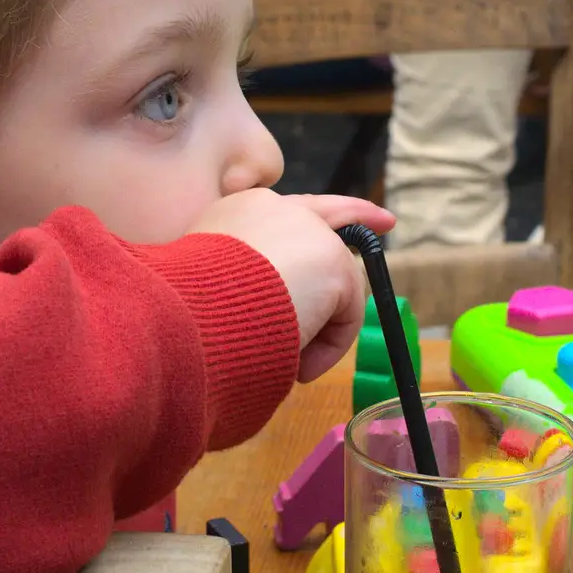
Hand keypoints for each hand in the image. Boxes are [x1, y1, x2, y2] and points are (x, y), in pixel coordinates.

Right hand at [189, 190, 394, 382]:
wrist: (191, 316)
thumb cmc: (186, 313)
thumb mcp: (205, 288)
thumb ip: (239, 283)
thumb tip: (268, 313)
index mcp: (236, 215)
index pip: (287, 208)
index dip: (322, 211)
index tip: (350, 210)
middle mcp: (274, 209)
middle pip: (328, 218)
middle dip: (359, 217)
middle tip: (386, 222)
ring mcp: (306, 230)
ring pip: (332, 284)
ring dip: (315, 327)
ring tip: (283, 359)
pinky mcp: (332, 262)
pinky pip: (344, 316)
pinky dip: (326, 347)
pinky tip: (297, 363)